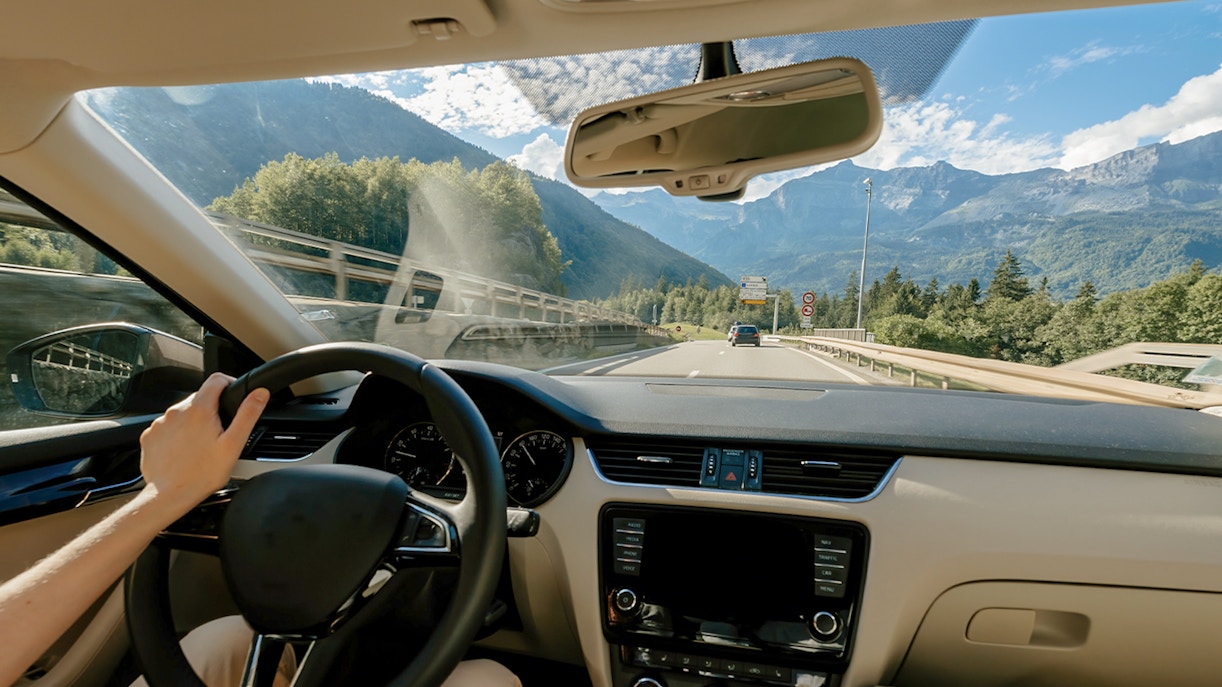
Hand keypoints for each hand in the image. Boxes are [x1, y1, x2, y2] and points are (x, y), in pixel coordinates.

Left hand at [138, 373, 268, 515]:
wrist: (169, 496)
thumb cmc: (202, 474)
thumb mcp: (233, 444)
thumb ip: (248, 414)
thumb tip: (259, 393)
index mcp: (200, 410)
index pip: (216, 380)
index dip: (229, 383)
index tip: (233, 395)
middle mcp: (176, 412)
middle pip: (199, 399)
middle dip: (211, 411)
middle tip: (219, 435)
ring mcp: (160, 424)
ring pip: (182, 414)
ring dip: (192, 424)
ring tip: (200, 447)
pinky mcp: (149, 436)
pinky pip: (167, 427)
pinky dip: (176, 435)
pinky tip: (184, 452)